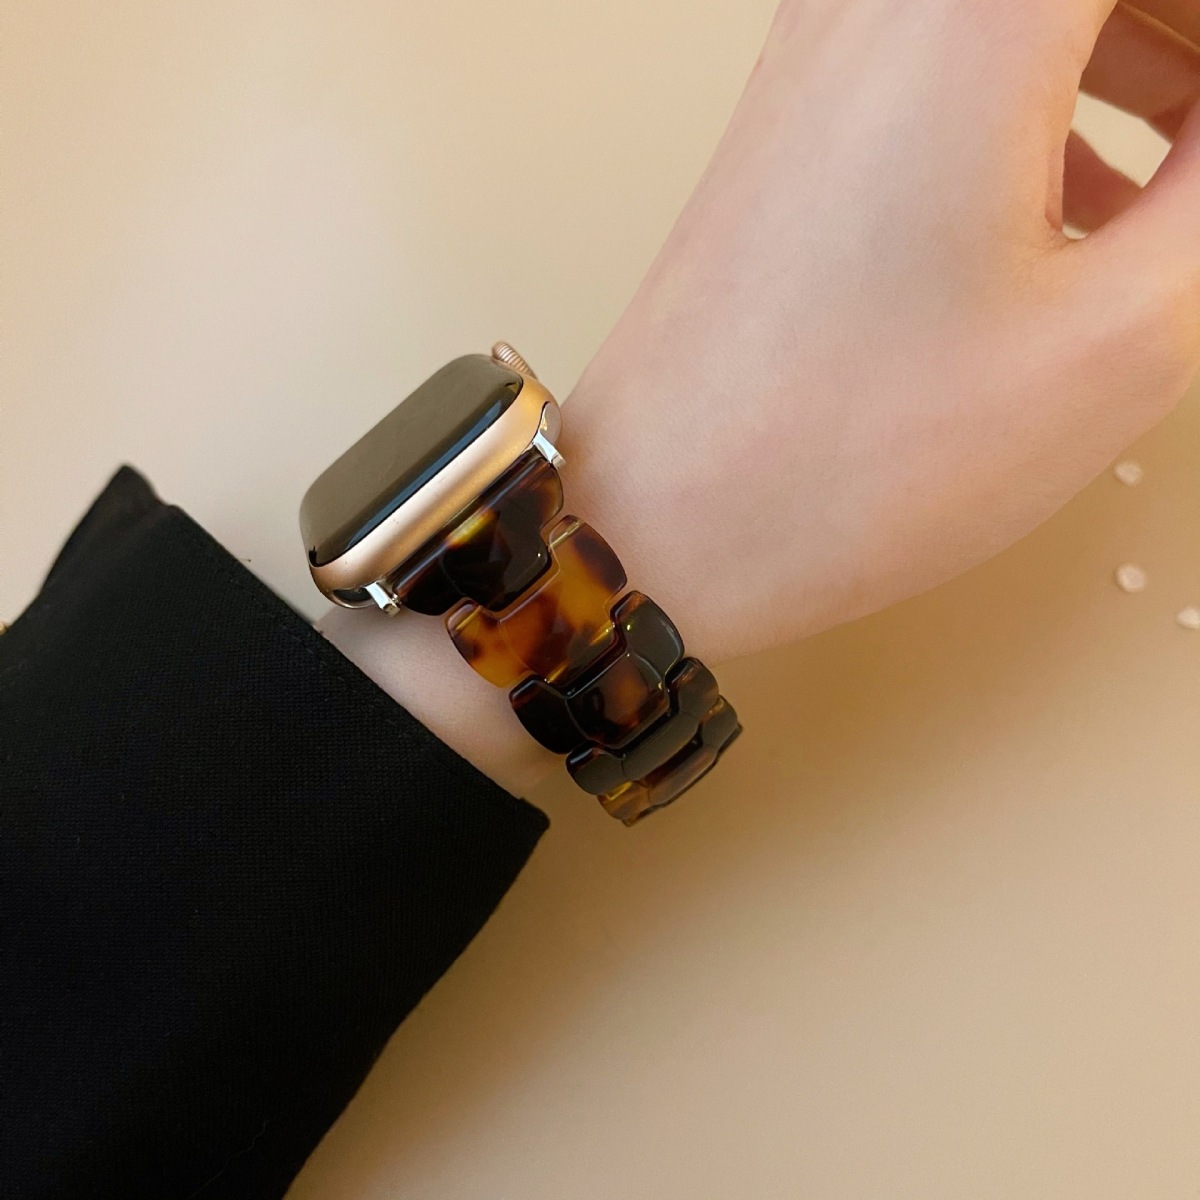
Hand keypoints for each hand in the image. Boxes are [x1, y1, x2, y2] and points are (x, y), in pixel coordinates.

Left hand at [562, 0, 1199, 664]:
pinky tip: (1082, 208)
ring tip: (1183, 182)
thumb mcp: (1121, 333)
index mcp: (974, 0)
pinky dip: (1050, 96)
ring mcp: (819, 43)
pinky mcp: (794, 112)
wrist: (660, 517)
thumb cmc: (861, 454)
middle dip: (1185, 47)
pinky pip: (957, 51)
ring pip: (1029, 6)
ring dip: (1142, 56)